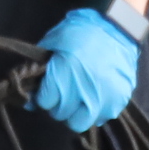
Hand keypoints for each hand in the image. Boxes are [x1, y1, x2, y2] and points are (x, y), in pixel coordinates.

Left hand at [32, 5, 142, 132]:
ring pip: (79, 123)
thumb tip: (29, 93)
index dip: (43, 95)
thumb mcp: (55, 41)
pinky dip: (94, 111)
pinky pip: (100, 118)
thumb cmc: (82, 31)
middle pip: (60, 114)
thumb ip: (40, 67)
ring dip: (74, 114)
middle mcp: (83, 90)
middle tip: (62, 92)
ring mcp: (103, 98)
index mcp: (65, 72)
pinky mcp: (119, 102)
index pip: (45, 101)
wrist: (118, 27)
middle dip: (57, 104)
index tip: (47, 89)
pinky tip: (94, 97)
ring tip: (77, 100)